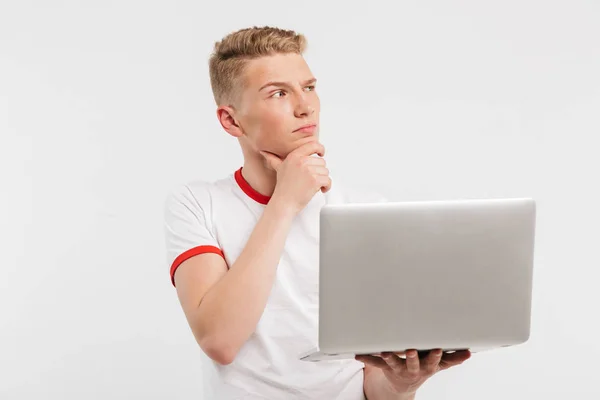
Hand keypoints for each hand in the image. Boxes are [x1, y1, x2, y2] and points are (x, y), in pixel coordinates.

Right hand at [260, 140, 330, 214]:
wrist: (284, 203)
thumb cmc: (283, 188)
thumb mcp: (278, 169)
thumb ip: (274, 159)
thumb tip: (265, 153)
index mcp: (294, 156)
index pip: (313, 144)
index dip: (320, 148)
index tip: (321, 153)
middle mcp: (302, 161)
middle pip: (321, 161)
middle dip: (319, 171)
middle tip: (311, 180)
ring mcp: (309, 170)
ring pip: (325, 171)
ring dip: (322, 180)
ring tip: (313, 185)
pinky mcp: (315, 180)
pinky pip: (328, 180)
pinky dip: (327, 186)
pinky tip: (320, 189)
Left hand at [356, 349, 470, 395]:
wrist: (403, 385)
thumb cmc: (422, 367)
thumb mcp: (438, 365)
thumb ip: (452, 359)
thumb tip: (469, 353)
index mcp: (427, 366)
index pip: (433, 361)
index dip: (435, 355)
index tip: (438, 348)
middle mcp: (413, 368)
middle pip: (413, 363)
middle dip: (412, 357)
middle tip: (410, 350)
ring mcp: (398, 368)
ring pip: (393, 363)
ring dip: (389, 357)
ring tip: (384, 352)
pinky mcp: (385, 368)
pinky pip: (375, 363)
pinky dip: (367, 359)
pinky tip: (359, 355)